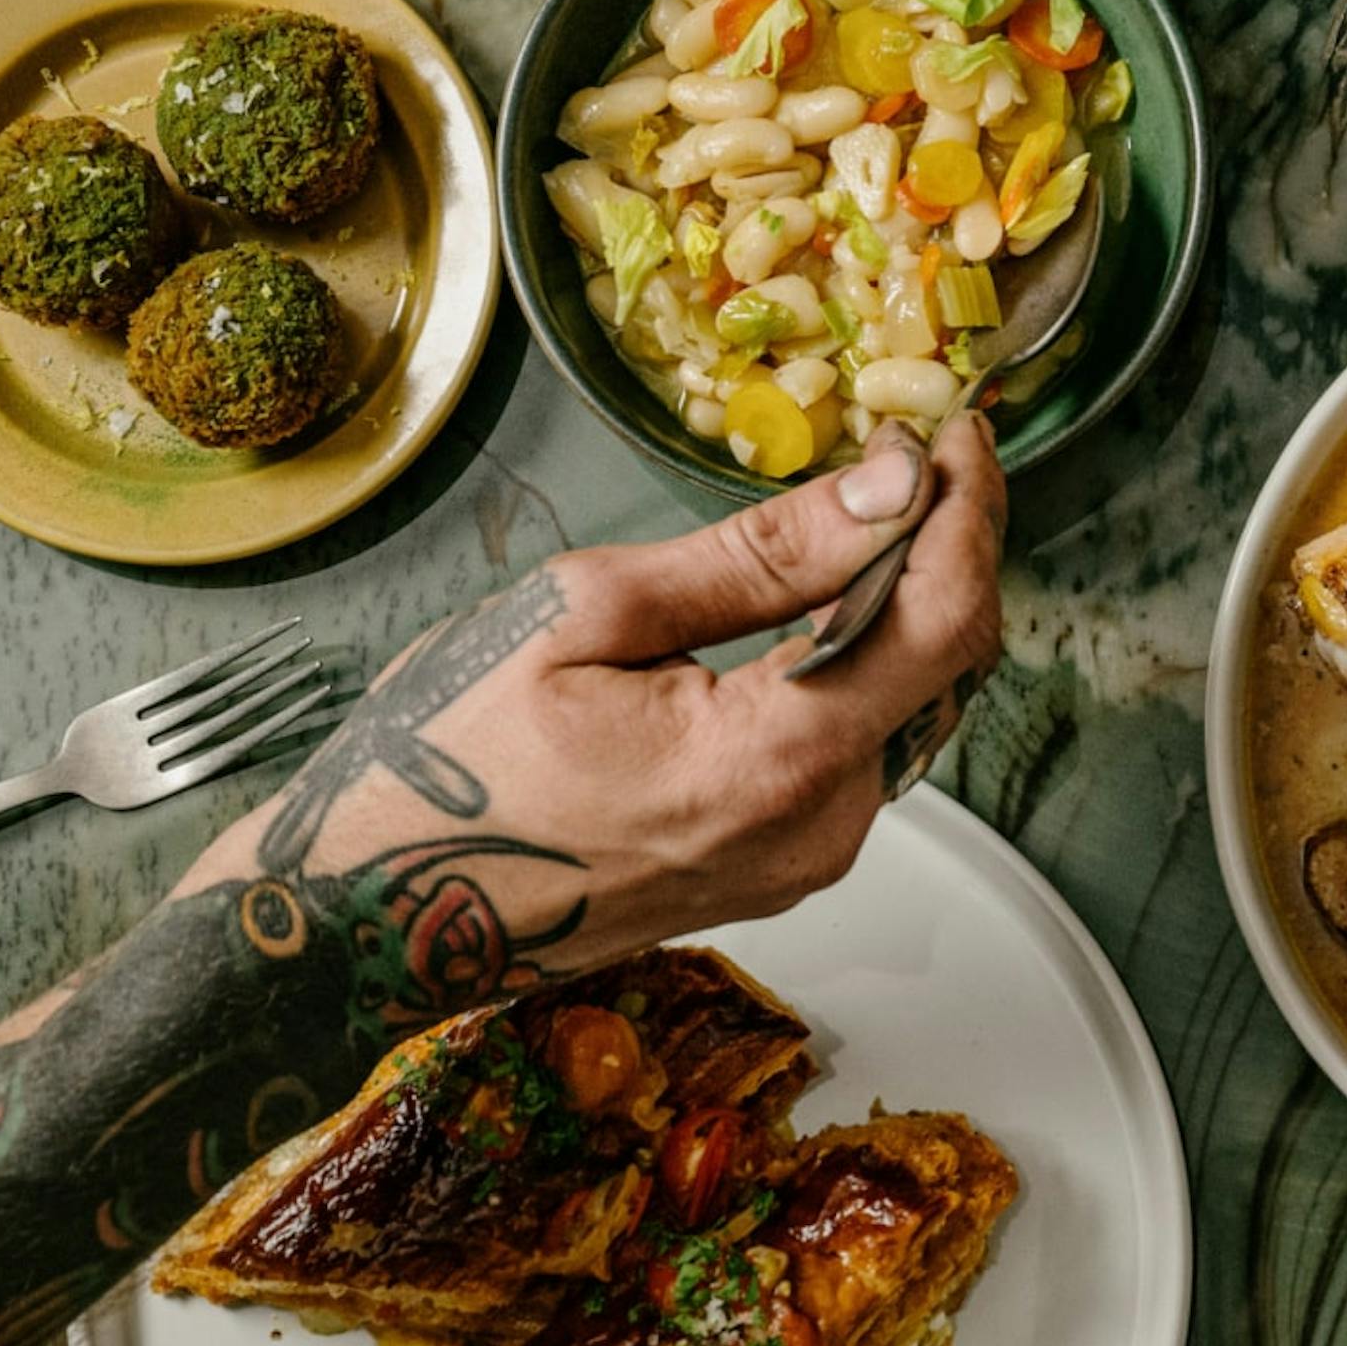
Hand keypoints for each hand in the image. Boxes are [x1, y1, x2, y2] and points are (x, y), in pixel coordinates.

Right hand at [179, 413, 1007, 996]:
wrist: (378, 913)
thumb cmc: (450, 761)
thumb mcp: (590, 615)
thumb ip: (759, 556)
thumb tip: (885, 489)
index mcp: (775, 762)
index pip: (943, 622)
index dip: (968, 513)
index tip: (958, 432)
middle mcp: (819, 827)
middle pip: (945, 669)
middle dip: (948, 550)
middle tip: (915, 454)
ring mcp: (807, 860)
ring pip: (910, 709)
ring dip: (907, 607)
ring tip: (870, 512)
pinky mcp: (783, 869)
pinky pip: (861, 751)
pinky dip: (862, 667)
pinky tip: (824, 605)